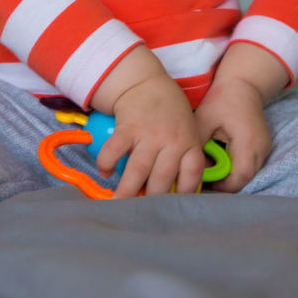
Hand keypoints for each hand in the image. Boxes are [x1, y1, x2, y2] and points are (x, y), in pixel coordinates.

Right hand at [99, 72, 203, 197]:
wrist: (146, 82)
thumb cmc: (169, 112)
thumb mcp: (187, 130)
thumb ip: (183, 156)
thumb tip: (174, 191)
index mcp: (189, 143)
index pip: (192, 174)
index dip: (184, 194)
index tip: (173, 208)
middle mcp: (172, 141)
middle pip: (162, 179)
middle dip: (150, 201)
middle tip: (141, 215)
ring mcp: (149, 134)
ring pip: (138, 169)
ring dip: (127, 191)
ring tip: (118, 206)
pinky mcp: (128, 127)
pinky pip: (115, 150)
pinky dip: (107, 163)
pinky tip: (105, 172)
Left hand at [194, 76, 270, 192]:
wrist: (243, 85)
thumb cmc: (222, 101)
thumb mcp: (203, 120)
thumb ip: (198, 146)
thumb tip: (191, 169)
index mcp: (248, 142)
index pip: (241, 177)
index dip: (223, 186)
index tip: (206, 181)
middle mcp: (261, 149)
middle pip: (246, 179)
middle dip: (226, 183)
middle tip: (207, 174)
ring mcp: (265, 149)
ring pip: (249, 174)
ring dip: (231, 175)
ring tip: (214, 163)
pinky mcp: (263, 148)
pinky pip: (250, 166)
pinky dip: (236, 167)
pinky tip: (223, 156)